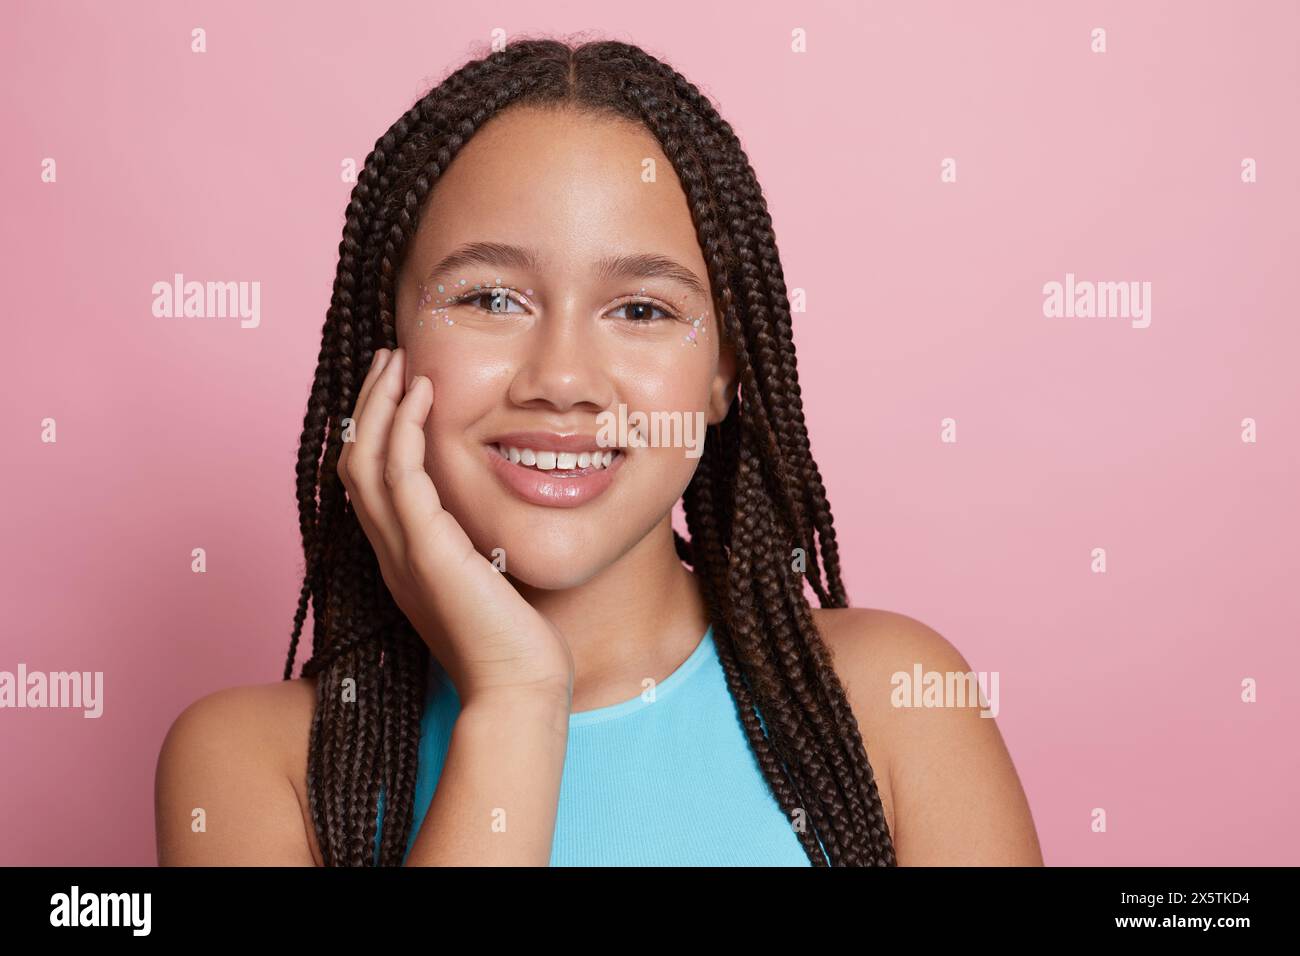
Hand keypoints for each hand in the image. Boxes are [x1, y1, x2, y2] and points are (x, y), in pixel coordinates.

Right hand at [335, 347, 573, 707]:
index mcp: (400, 558)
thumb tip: (490, 515)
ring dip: (379, 404)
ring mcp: (402, 552)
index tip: (395, 388)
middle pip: (354, 462)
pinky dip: (405, 429)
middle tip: (387, 359)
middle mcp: (389, 552)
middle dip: (368, 405)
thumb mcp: (488, 578)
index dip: (372, 430)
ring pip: (366, 461)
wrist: (517, 688)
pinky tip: (424, 394)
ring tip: (398, 361)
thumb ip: (476, 544)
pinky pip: (400, 476)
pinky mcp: (427, 552)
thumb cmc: (513, 642)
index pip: (367, 481)